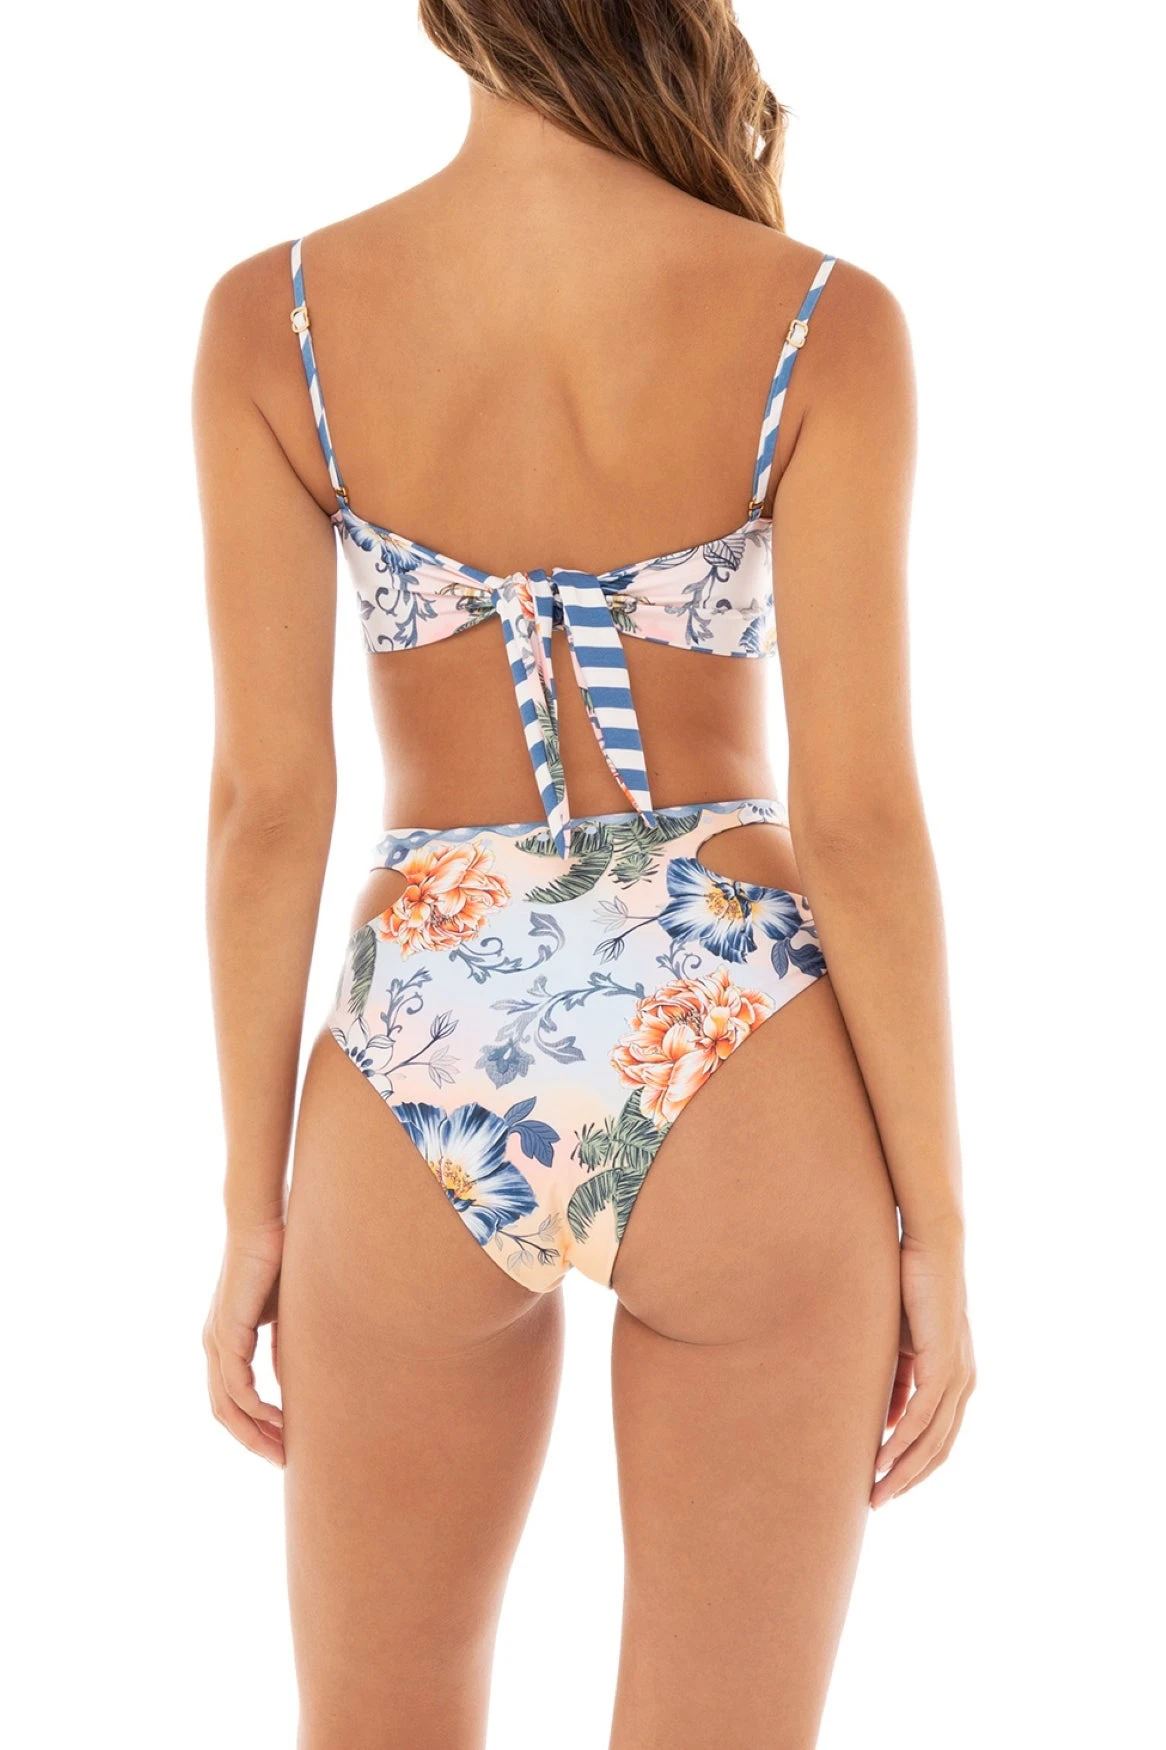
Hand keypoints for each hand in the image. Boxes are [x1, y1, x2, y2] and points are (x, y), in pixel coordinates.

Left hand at [203, 1221, 284, 1465]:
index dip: (252, 1426)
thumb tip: (294, 1377)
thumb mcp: (284, 1313)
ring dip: (254, 1433)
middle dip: (253, 1441)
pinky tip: (280, 1420)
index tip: (281, 1444)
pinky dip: (256, 1408)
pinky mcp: (227, 1332)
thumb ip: (283, 1344)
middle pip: (223, 1412)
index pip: (230, 1398)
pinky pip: (237, 1385)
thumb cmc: (276, 1259)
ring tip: (283, 1450)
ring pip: (227, 1406)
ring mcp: (216, 1340)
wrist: (261, 1223)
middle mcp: (213, 1344)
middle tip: (282, 1461)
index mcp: (224, 1340)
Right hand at [871, 1229, 974, 1506]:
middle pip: (937, 1450)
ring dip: (902, 1471)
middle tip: (876, 1503)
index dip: (911, 1466)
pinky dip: (901, 1442)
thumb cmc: (910, 1288)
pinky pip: (922, 1415)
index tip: (883, 1486)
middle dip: (906, 1480)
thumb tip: (883, 1421)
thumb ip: (895, 1381)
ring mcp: (956, 1376)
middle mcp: (962, 1384)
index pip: (936, 1439)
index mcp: (954, 1380)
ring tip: (875, 1493)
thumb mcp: (897, 1344)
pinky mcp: (944, 1364)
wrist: (929, 1247)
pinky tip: (880, 1459)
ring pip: (931, 1441)